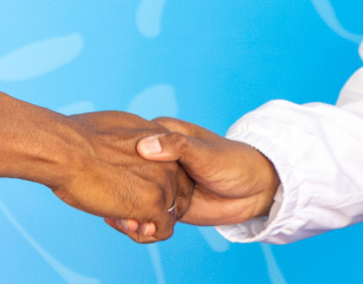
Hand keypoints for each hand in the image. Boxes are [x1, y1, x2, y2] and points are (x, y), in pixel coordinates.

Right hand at [51, 111, 192, 241]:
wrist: (65, 150)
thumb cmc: (77, 140)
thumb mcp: (114, 131)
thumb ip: (131, 145)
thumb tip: (124, 155)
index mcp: (160, 137)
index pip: (170, 171)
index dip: (150, 184)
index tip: (122, 186)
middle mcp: (169, 158)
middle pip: (171, 193)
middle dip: (147, 204)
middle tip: (117, 206)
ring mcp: (164, 180)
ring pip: (167, 214)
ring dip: (142, 220)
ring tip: (114, 214)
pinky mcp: (154, 202)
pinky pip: (162, 230)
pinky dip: (143, 234)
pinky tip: (122, 224)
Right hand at [103, 116, 280, 241]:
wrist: (254, 190)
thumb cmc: (232, 162)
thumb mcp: (204, 152)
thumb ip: (176, 147)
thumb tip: (144, 146)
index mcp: (160, 133)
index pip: (128, 143)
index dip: (115, 160)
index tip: (108, 176)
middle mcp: (157, 157)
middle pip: (126, 172)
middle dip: (118, 191)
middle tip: (117, 209)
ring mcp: (160, 182)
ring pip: (133, 195)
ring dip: (126, 210)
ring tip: (126, 224)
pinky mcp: (167, 203)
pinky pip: (146, 213)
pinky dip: (139, 223)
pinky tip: (136, 229)